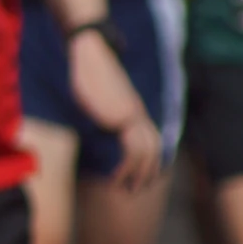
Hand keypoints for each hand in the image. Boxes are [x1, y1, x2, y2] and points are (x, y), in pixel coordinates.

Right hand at [66, 31, 163, 191]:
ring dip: (138, 175)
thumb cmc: (88, 74)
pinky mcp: (123, 119)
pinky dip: (126, 168)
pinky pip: (132, 151)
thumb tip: (101, 123)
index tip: (139, 176)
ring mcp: (133, 116)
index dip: (150, 161)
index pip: (151, 140)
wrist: (90, 54)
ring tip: (126, 189)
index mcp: (135, 110)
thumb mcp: (99, 98)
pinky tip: (114, 178)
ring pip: (147, 153)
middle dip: (147, 172)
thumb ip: (104, 112)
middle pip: (154, 149)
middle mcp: (139, 114)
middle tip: (136, 189)